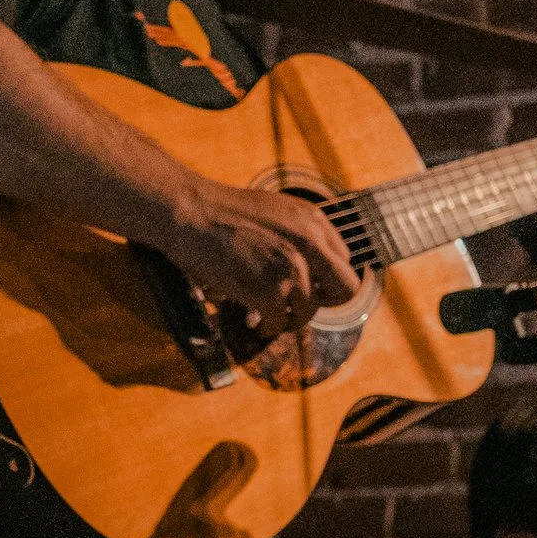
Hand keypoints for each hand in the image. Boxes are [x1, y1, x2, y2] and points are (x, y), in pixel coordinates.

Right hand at [161, 179, 358, 330]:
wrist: (191, 213)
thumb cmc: (222, 212)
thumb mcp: (275, 210)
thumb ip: (298, 234)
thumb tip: (309, 266)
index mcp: (313, 221)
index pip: (344, 261)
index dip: (325, 280)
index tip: (306, 288)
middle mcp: (310, 244)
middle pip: (345, 290)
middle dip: (323, 303)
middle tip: (299, 307)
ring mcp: (291, 268)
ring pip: (310, 311)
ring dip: (289, 319)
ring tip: (269, 317)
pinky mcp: (269, 291)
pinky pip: (279, 322)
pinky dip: (267, 327)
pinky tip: (255, 322)